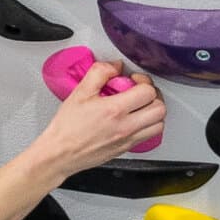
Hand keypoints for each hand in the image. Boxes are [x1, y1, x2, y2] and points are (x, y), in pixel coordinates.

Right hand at [28, 59, 165, 179]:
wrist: (60, 153)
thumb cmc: (67, 127)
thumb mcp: (79, 92)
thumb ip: (99, 73)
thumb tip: (115, 66)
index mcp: (114, 110)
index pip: (147, 92)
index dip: (144, 80)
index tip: (134, 80)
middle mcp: (126, 127)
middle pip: (159, 109)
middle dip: (153, 95)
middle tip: (141, 91)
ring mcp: (128, 140)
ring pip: (159, 124)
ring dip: (153, 112)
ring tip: (141, 105)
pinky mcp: (126, 149)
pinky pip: (149, 136)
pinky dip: (148, 125)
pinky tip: (135, 119)